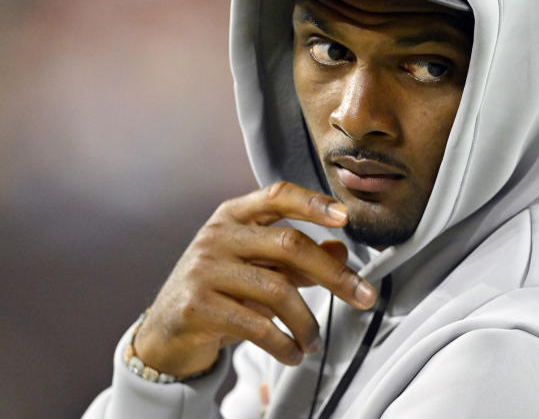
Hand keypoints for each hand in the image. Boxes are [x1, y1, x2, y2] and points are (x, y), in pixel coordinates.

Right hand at [132, 181, 376, 377]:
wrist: (165, 331)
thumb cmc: (219, 291)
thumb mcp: (257, 267)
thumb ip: (296, 259)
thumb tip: (341, 249)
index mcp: (234, 216)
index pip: (277, 195)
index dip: (313, 203)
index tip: (345, 217)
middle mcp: (218, 236)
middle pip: (289, 244)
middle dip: (333, 274)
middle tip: (363, 296)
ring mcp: (204, 269)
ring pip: (277, 290)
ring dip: (306, 322)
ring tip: (313, 341)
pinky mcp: (197, 306)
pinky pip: (256, 325)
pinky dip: (283, 344)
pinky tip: (293, 354)